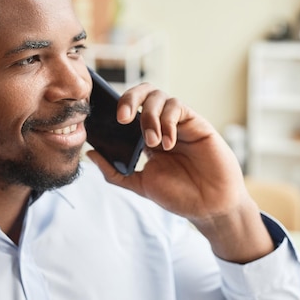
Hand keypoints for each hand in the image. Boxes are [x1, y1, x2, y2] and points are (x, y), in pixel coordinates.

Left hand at [86, 83, 273, 262]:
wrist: (210, 206)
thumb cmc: (179, 196)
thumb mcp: (140, 184)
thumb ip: (114, 172)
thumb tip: (90, 153)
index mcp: (147, 137)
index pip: (129, 109)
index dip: (116, 108)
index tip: (105, 121)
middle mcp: (162, 125)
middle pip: (143, 93)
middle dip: (128, 99)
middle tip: (122, 119)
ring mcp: (179, 122)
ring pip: (159, 97)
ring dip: (149, 117)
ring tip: (153, 142)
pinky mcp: (196, 123)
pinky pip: (177, 107)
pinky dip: (168, 121)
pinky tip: (169, 143)